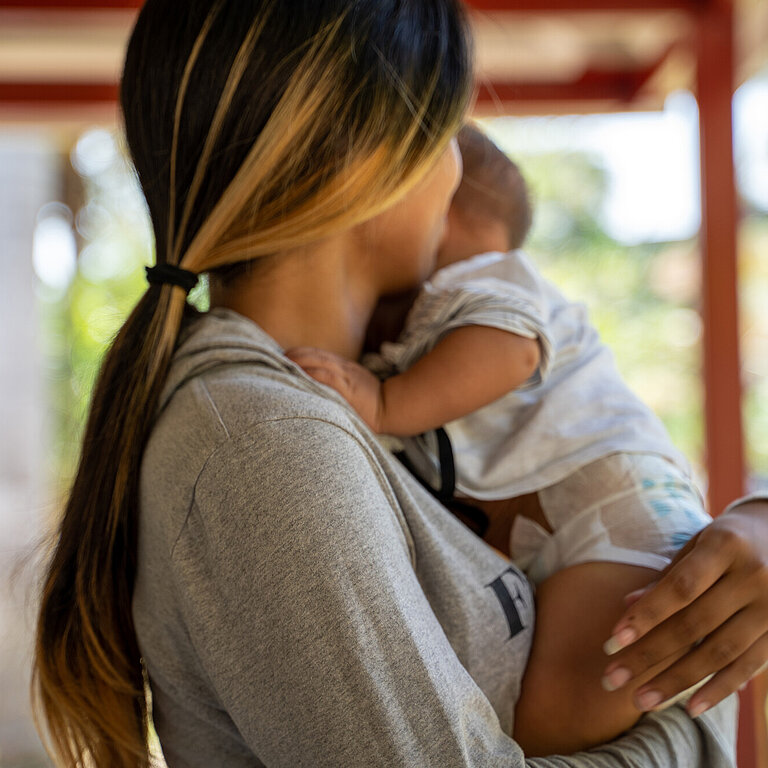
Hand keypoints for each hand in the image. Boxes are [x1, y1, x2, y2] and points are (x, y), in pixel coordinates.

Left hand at [285, 347, 384, 432]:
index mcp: (345, 368)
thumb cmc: (371, 402)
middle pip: (316, 355)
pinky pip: (327, 377)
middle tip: (278, 357)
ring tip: (284, 363)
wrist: (390, 409)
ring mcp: (346, 377)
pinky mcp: (347, 388)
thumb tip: (316, 384)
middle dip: (296, 355)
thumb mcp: (354, 386)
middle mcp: (344, 369)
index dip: (302, 353)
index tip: (286, 354)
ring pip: (319, 363)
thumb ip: (338, 382)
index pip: (320, 355)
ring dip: (300, 362)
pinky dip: (313, 373)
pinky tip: (300, 373)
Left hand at [601, 500, 767, 716]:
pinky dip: (719, 689)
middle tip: (612, 678)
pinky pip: (749, 667)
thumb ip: (666, 577)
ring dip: (677, 681)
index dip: (646, 616)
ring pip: (720, 652)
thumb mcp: (698, 545)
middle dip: (650, 655)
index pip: (680, 588)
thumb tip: (626, 606)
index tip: (613, 641)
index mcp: (725, 545)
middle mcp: (753, 576)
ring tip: (641, 700)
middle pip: (694, 625)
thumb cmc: (728, 540)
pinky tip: (689, 707)